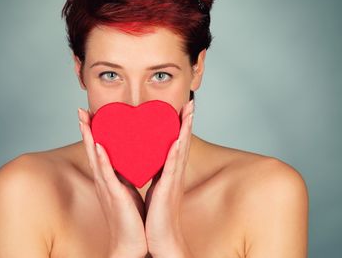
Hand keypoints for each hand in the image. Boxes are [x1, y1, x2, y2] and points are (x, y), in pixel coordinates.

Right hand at [78, 108, 147, 257]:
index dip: (93, 131)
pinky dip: (102, 160)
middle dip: (86, 128)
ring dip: (89, 137)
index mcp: (109, 177)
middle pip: (92, 149)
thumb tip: (131, 158)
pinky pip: (107, 175)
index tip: (90, 112)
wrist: (132, 242)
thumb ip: (126, 173)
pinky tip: (98, 146)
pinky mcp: (114, 195)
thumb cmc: (132, 216)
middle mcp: (104, 179)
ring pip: (96, 157)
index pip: (99, 148)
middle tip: (81, 109)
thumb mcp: (129, 188)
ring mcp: (107, 187)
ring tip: (85, 119)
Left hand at [144, 99, 194, 257]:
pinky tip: (178, 139)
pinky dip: (175, 153)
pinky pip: (171, 168)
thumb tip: (151, 158)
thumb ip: (155, 171)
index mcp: (169, 170)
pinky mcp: (168, 190)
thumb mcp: (155, 187)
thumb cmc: (156, 215)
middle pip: (183, 140)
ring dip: (185, 129)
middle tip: (191, 100)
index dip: (180, 124)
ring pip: (181, 149)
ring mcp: (173, 180)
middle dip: (187, 120)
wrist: (161, 239)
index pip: (176, 141)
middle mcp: (174, 172)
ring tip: (189, 110)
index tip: (182, 106)